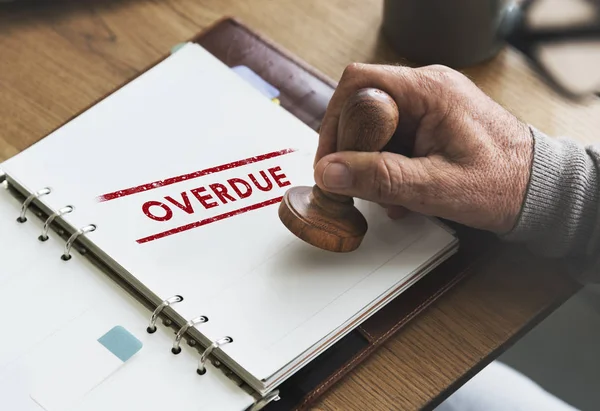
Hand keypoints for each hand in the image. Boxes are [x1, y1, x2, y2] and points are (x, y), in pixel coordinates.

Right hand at [313, 63, 533, 233]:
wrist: (538, 190)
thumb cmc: (502, 184)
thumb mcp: (435, 187)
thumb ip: (379, 178)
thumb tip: (330, 172)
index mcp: (430, 91)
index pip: (359, 85)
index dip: (335, 122)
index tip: (331, 161)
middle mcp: (428, 89)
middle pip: (363, 107)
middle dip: (354, 150)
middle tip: (358, 184)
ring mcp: (430, 104)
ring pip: (376, 126)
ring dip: (372, 163)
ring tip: (390, 195)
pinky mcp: (432, 121)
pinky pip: (394, 136)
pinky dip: (388, 164)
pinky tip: (401, 190)